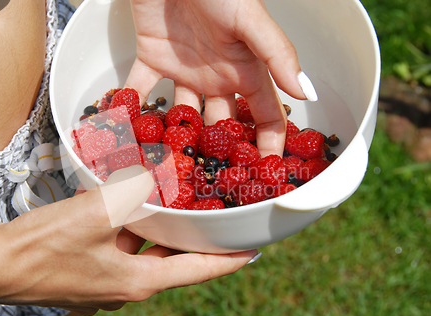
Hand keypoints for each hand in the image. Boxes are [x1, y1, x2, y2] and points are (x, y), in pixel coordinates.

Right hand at [0, 167, 256, 315]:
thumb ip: (133, 191)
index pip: (199, 270)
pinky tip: (131, 203)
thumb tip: (156, 174)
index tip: (253, 251)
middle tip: (214, 212)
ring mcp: (109, 280)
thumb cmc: (44, 247)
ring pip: (147, 249)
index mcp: (140, 280)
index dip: (229, 260)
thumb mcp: (96, 213)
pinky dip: (133, 225)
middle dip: (194, 236)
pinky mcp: (92, 269)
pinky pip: (124, 245)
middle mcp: (129, 284)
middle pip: (175, 258)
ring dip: (160, 227)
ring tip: (177, 202)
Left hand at [125, 0, 315, 156]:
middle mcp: (217, 76)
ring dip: (173, 139)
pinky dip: (131, 110)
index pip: (264, 114)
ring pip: (181, 115)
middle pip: (221, 122)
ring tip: (164, 168)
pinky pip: (140, 91)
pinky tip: (126, 134)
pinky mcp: (151, 60)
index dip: (267, 143)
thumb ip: (277, 54)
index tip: (265, 175)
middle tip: (208, 182)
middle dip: (218, 151)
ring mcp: (183, 71)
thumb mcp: (249, 18)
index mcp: (245, 69)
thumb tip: (305, 95)